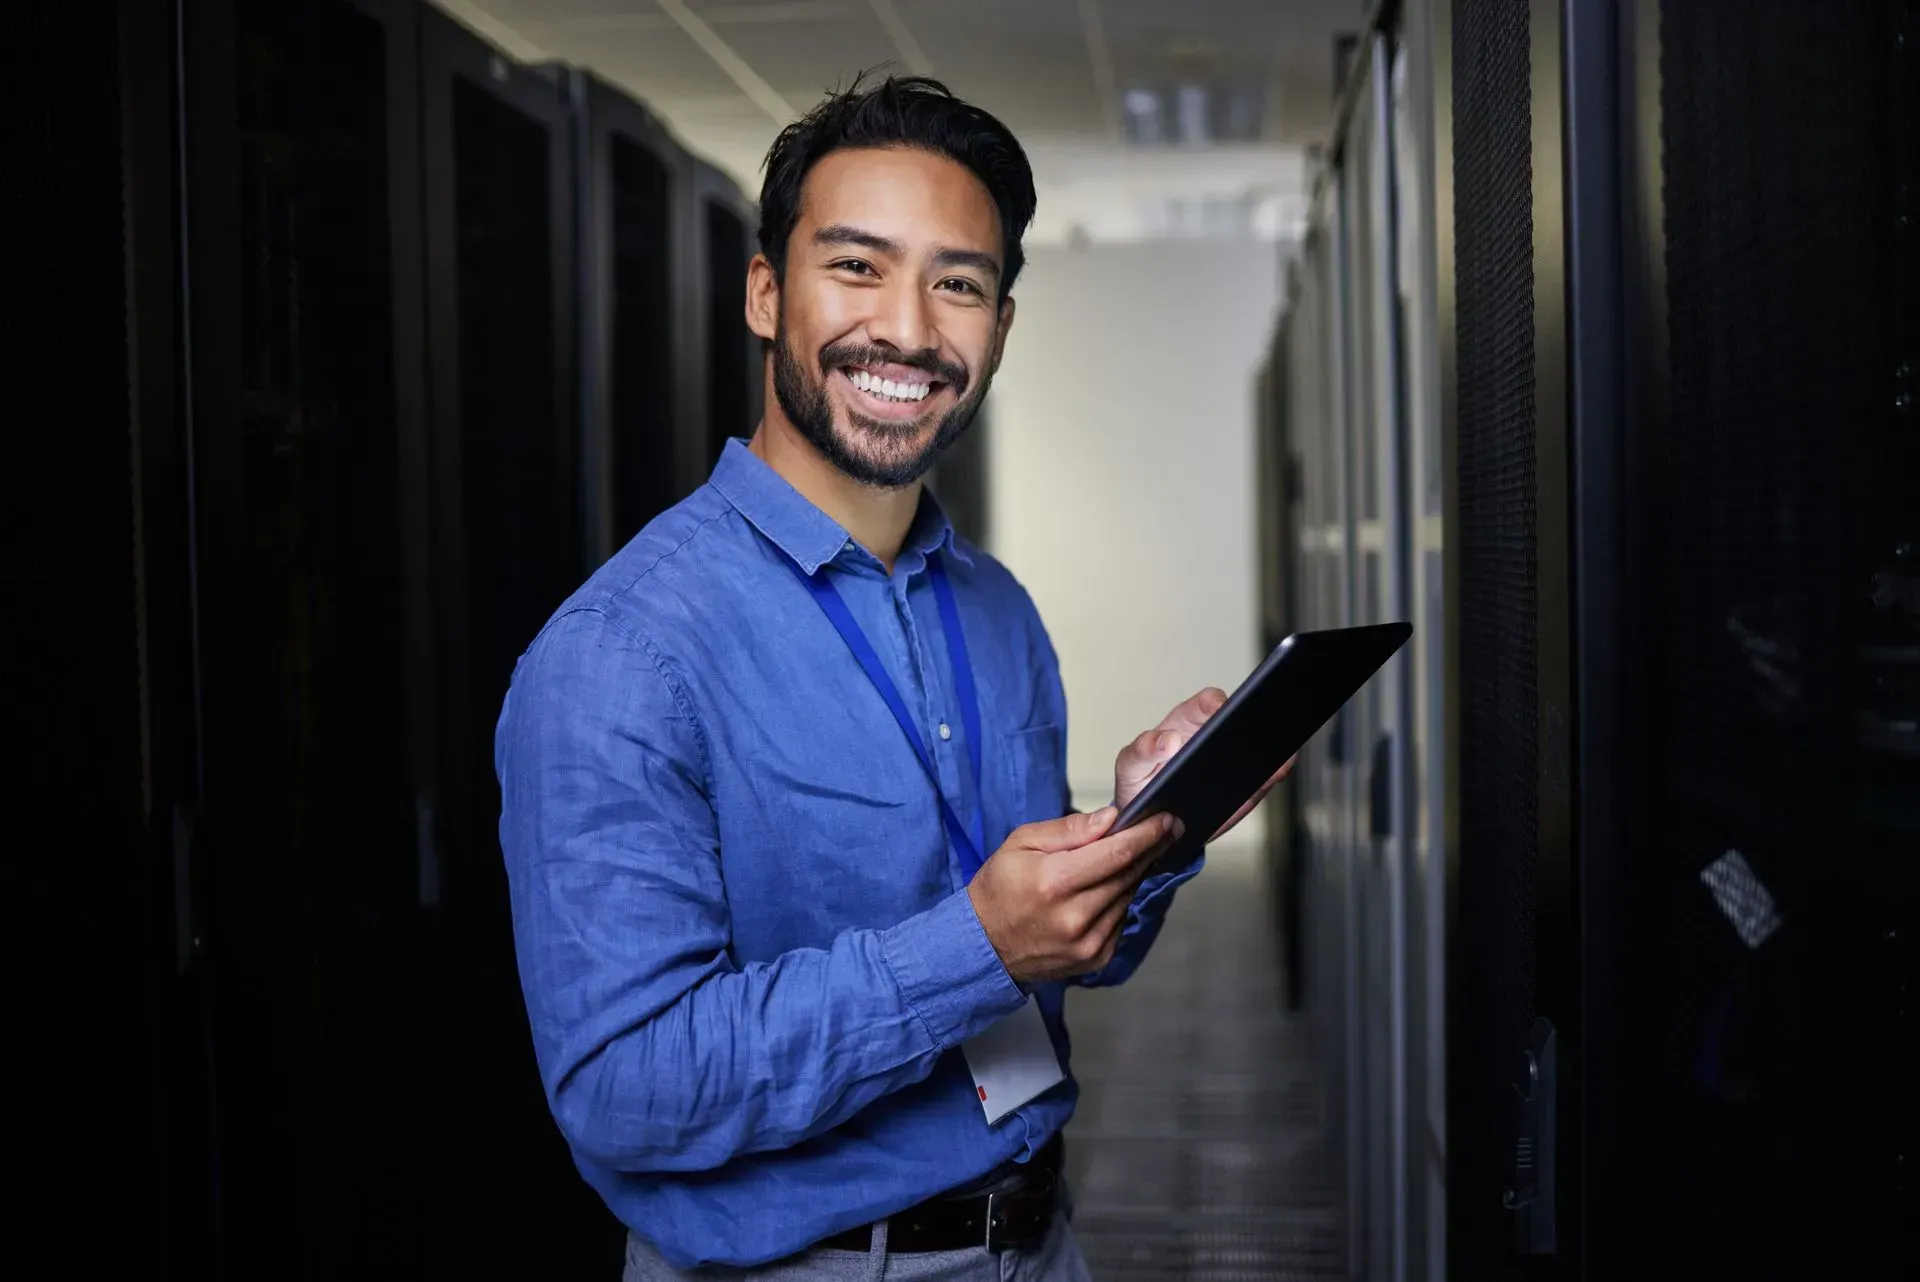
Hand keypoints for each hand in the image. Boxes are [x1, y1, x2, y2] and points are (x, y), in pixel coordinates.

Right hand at [968, 807, 1183, 984]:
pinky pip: (1121, 920)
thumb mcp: (1021, 843)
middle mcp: (1075, 916)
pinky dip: (1121, 900)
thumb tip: (1111, 819)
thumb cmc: (999, 888)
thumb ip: (1068, 830)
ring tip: (1132, 856)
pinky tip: (1109, 888)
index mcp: (1055, 882)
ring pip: (1128, 897)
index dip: (1147, 834)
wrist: (984, 945)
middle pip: (1129, 874)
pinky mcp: (1095, 959)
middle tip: (1165, 829)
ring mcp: (1088, 942)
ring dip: (1135, 874)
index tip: (1167, 819)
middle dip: (1150, 849)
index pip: (1116, 853)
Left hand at [1113, 687, 1298, 842]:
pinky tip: (1276, 773)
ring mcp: (1231, 762)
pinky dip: (1274, 774)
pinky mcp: (1243, 788)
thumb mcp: (1131, 765)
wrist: (1151, 822)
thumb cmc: (1141, 782)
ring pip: (1259, 748)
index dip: (1216, 703)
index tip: (1218, 710)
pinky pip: (1263, 779)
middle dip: (1253, 721)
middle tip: (1255, 731)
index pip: (1207, 703)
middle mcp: (1213, 738)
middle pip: (1241, 720)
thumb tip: (1169, 740)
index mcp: (1187, 723)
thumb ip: (1142, 750)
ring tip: (1274, 757)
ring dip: (1272, 748)